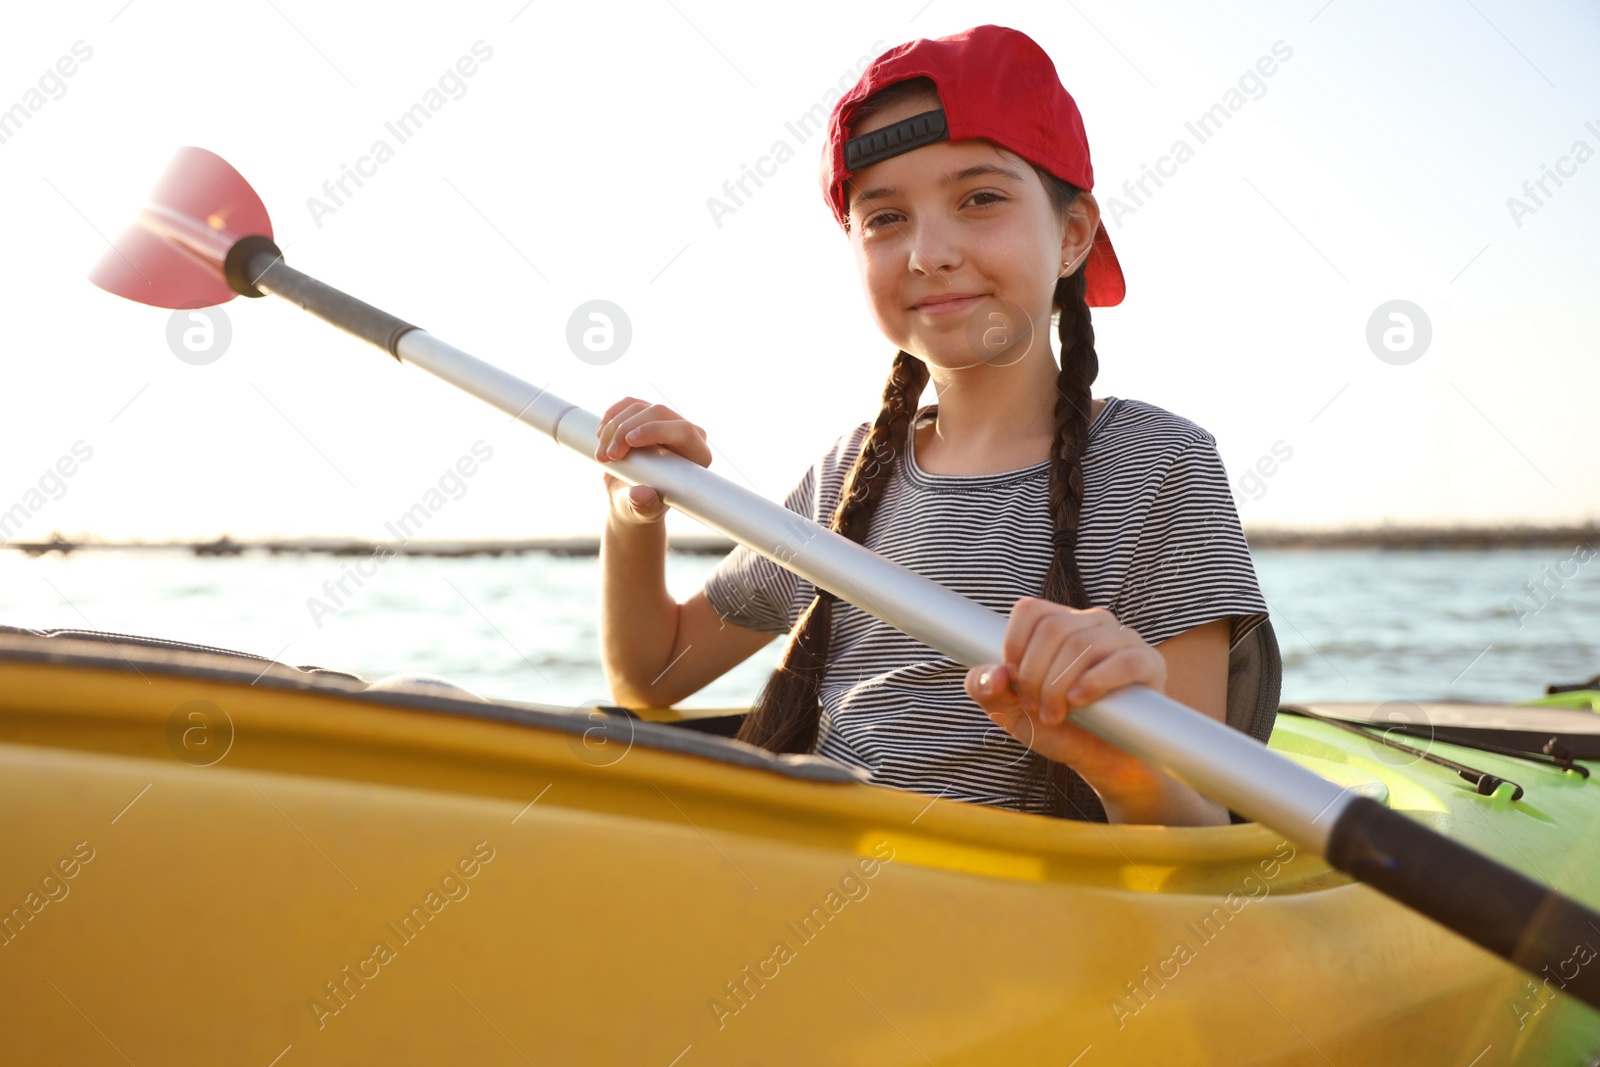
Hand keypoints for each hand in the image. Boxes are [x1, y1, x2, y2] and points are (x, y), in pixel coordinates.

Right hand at [595, 397, 711, 525]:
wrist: (630, 497)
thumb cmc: (644, 506)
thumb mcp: (643, 511)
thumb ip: (644, 504)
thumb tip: (640, 494)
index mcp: (697, 455)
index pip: (684, 431)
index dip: (655, 430)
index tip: (629, 442)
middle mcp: (685, 433)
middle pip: (659, 412)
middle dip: (627, 430)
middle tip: (609, 456)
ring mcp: (665, 421)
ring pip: (639, 407)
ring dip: (614, 428)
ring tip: (603, 456)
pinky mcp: (647, 415)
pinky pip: (628, 404)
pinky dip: (611, 416)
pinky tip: (601, 435)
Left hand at [963, 597, 1166, 778]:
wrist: (1104, 764)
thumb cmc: (1060, 730)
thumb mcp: (1011, 712)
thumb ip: (986, 689)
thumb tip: (994, 673)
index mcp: (1059, 624)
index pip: (1030, 610)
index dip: (1014, 646)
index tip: (1014, 682)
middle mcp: (1092, 623)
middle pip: (1053, 629)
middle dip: (1034, 675)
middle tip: (1036, 708)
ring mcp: (1123, 639)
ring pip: (1081, 645)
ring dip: (1059, 686)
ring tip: (1056, 714)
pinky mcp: (1149, 663)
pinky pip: (1123, 660)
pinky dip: (1095, 682)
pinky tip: (1080, 701)